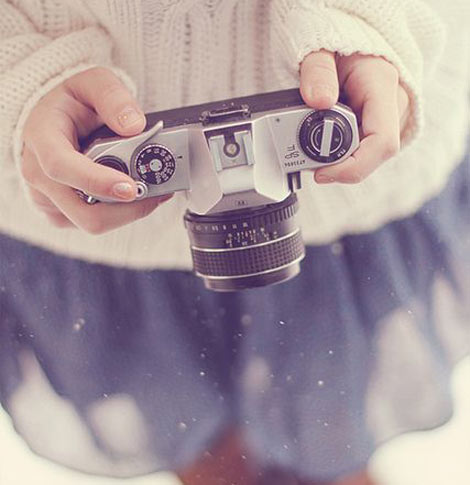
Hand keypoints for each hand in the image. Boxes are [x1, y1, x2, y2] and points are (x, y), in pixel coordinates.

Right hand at [21, 67, 172, 233]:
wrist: (55, 121)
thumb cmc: (71, 104)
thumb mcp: (91, 83)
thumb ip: (112, 96)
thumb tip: (134, 125)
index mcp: (42, 139)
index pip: (63, 168)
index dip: (98, 182)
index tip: (131, 188)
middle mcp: (39, 175)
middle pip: (84, 213)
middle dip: (128, 208)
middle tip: (159, 191)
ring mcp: (48, 199)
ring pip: (94, 223)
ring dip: (129, 212)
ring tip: (152, 190)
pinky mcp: (61, 214)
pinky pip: (95, 224)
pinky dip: (121, 214)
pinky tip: (136, 196)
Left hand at [299, 50, 410, 183]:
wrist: (348, 45)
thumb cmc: (337, 46)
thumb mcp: (319, 50)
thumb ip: (317, 72)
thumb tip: (318, 101)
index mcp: (383, 86)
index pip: (381, 143)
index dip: (352, 167)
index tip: (321, 173)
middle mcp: (394, 106)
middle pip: (372, 156)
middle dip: (338, 165)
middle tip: (306, 161)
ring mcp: (391, 119)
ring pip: (367, 156)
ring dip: (338, 161)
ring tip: (311, 148)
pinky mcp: (380, 127)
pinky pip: (362, 150)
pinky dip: (340, 154)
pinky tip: (323, 146)